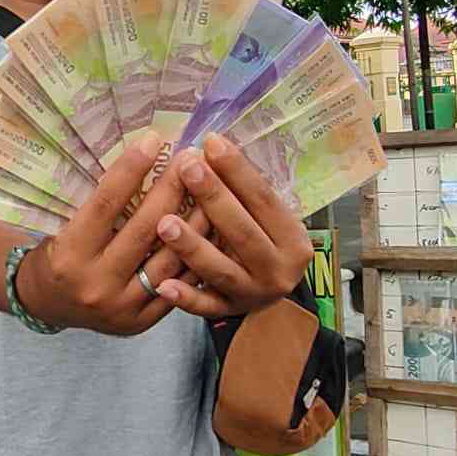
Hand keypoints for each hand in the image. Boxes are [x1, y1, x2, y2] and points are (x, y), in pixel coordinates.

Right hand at [17, 132, 209, 335]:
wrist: (49, 305)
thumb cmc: (58, 254)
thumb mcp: (65, 226)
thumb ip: (102, 204)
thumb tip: (144, 157)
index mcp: (69, 255)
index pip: (106, 204)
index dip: (131, 169)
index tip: (155, 140)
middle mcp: (96, 285)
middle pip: (145, 229)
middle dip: (172, 188)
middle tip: (192, 159)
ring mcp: (122, 308)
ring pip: (170, 259)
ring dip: (196, 221)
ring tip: (213, 189)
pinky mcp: (142, 321)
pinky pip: (179, 286)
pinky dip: (197, 256)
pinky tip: (213, 229)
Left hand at [151, 134, 311, 316]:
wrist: (268, 290)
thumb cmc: (262, 238)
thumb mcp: (264, 216)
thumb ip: (243, 191)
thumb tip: (209, 146)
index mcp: (292, 239)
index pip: (264, 200)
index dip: (238, 170)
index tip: (211, 142)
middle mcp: (278, 270)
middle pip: (242, 232)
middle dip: (213, 198)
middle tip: (186, 168)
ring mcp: (253, 294)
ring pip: (221, 270)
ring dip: (192, 247)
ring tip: (165, 223)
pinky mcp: (228, 313)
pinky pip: (205, 307)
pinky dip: (185, 297)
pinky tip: (163, 284)